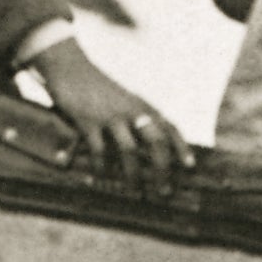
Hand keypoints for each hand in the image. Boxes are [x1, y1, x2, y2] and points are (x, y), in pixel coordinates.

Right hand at [29, 39, 188, 189]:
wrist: (71, 68)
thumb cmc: (100, 88)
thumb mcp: (126, 99)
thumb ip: (139, 118)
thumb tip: (153, 147)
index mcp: (144, 106)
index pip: (170, 127)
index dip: (182, 147)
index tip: (190, 167)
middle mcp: (132, 111)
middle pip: (156, 142)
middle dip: (162, 169)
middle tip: (164, 192)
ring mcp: (111, 116)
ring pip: (130, 150)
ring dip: (134, 175)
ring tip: (135, 193)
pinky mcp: (89, 121)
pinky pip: (99, 151)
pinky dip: (101, 169)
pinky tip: (99, 180)